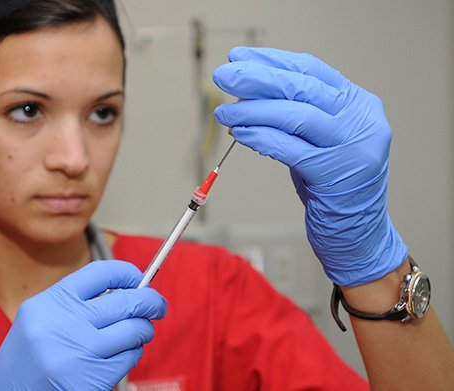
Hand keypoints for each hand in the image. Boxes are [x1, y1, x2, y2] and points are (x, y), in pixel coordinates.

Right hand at [0, 260, 166, 389]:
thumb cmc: (28, 360)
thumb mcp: (40, 319)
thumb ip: (75, 303)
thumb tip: (126, 289)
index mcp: (50, 303)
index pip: (100, 273)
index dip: (127, 272)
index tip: (139, 279)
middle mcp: (64, 324)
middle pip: (126, 301)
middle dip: (151, 302)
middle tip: (158, 306)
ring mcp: (79, 352)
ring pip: (134, 330)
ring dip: (143, 331)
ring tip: (139, 334)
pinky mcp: (91, 378)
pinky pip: (129, 358)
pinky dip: (133, 355)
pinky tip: (123, 355)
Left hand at [212, 47, 406, 286]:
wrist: (357, 234)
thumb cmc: (332, 186)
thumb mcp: (319, 141)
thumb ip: (294, 116)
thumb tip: (247, 97)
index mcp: (359, 104)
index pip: (311, 71)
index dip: (272, 62)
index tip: (240, 58)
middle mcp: (361, 120)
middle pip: (302, 87)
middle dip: (257, 79)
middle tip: (224, 76)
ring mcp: (353, 146)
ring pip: (295, 115)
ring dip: (252, 110)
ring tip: (224, 112)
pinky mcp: (336, 174)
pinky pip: (289, 148)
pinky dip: (260, 137)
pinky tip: (240, 133)